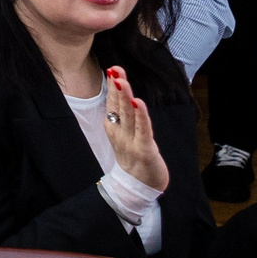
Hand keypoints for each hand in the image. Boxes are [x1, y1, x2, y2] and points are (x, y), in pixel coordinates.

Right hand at [100, 66, 170, 192]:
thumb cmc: (135, 158)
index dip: (112, 87)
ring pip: (128, 117)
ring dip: (125, 98)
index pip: (113, 104)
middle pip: (118, 107)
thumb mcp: (126, 135)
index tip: (112, 70)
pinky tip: (138, 103)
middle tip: (115, 70)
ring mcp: (131, 142)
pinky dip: (141, 117)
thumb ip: (124, 116)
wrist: (139, 187)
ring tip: (122, 81)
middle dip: (117, 88)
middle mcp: (120, 134)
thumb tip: (121, 95)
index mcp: (115, 129)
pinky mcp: (144, 151)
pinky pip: (142, 131)